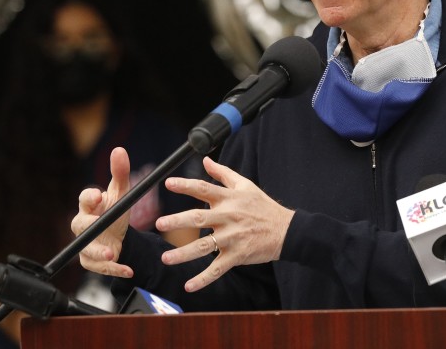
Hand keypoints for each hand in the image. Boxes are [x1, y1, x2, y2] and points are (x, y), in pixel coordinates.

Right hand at [70, 146, 134, 277]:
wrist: (119, 236)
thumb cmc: (116, 211)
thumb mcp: (122, 193)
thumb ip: (120, 173)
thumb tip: (119, 150)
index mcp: (90, 205)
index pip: (84, 199)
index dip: (89, 197)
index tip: (98, 195)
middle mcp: (84, 224)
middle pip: (80, 225)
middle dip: (89, 226)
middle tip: (98, 225)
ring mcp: (86, 243)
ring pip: (87, 249)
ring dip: (99, 253)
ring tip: (113, 253)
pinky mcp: (91, 260)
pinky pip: (99, 267)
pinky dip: (114, 269)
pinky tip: (128, 269)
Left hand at [156, 156, 294, 292]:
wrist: (286, 230)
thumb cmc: (263, 206)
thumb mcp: (245, 185)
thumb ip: (222, 173)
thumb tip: (205, 159)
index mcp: (229, 199)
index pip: (204, 189)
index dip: (186, 185)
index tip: (167, 183)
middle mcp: (229, 217)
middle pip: (199, 218)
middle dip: (178, 221)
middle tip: (159, 223)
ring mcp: (232, 238)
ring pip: (205, 246)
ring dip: (184, 253)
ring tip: (166, 258)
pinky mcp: (237, 255)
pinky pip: (218, 269)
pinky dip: (203, 279)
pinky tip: (188, 286)